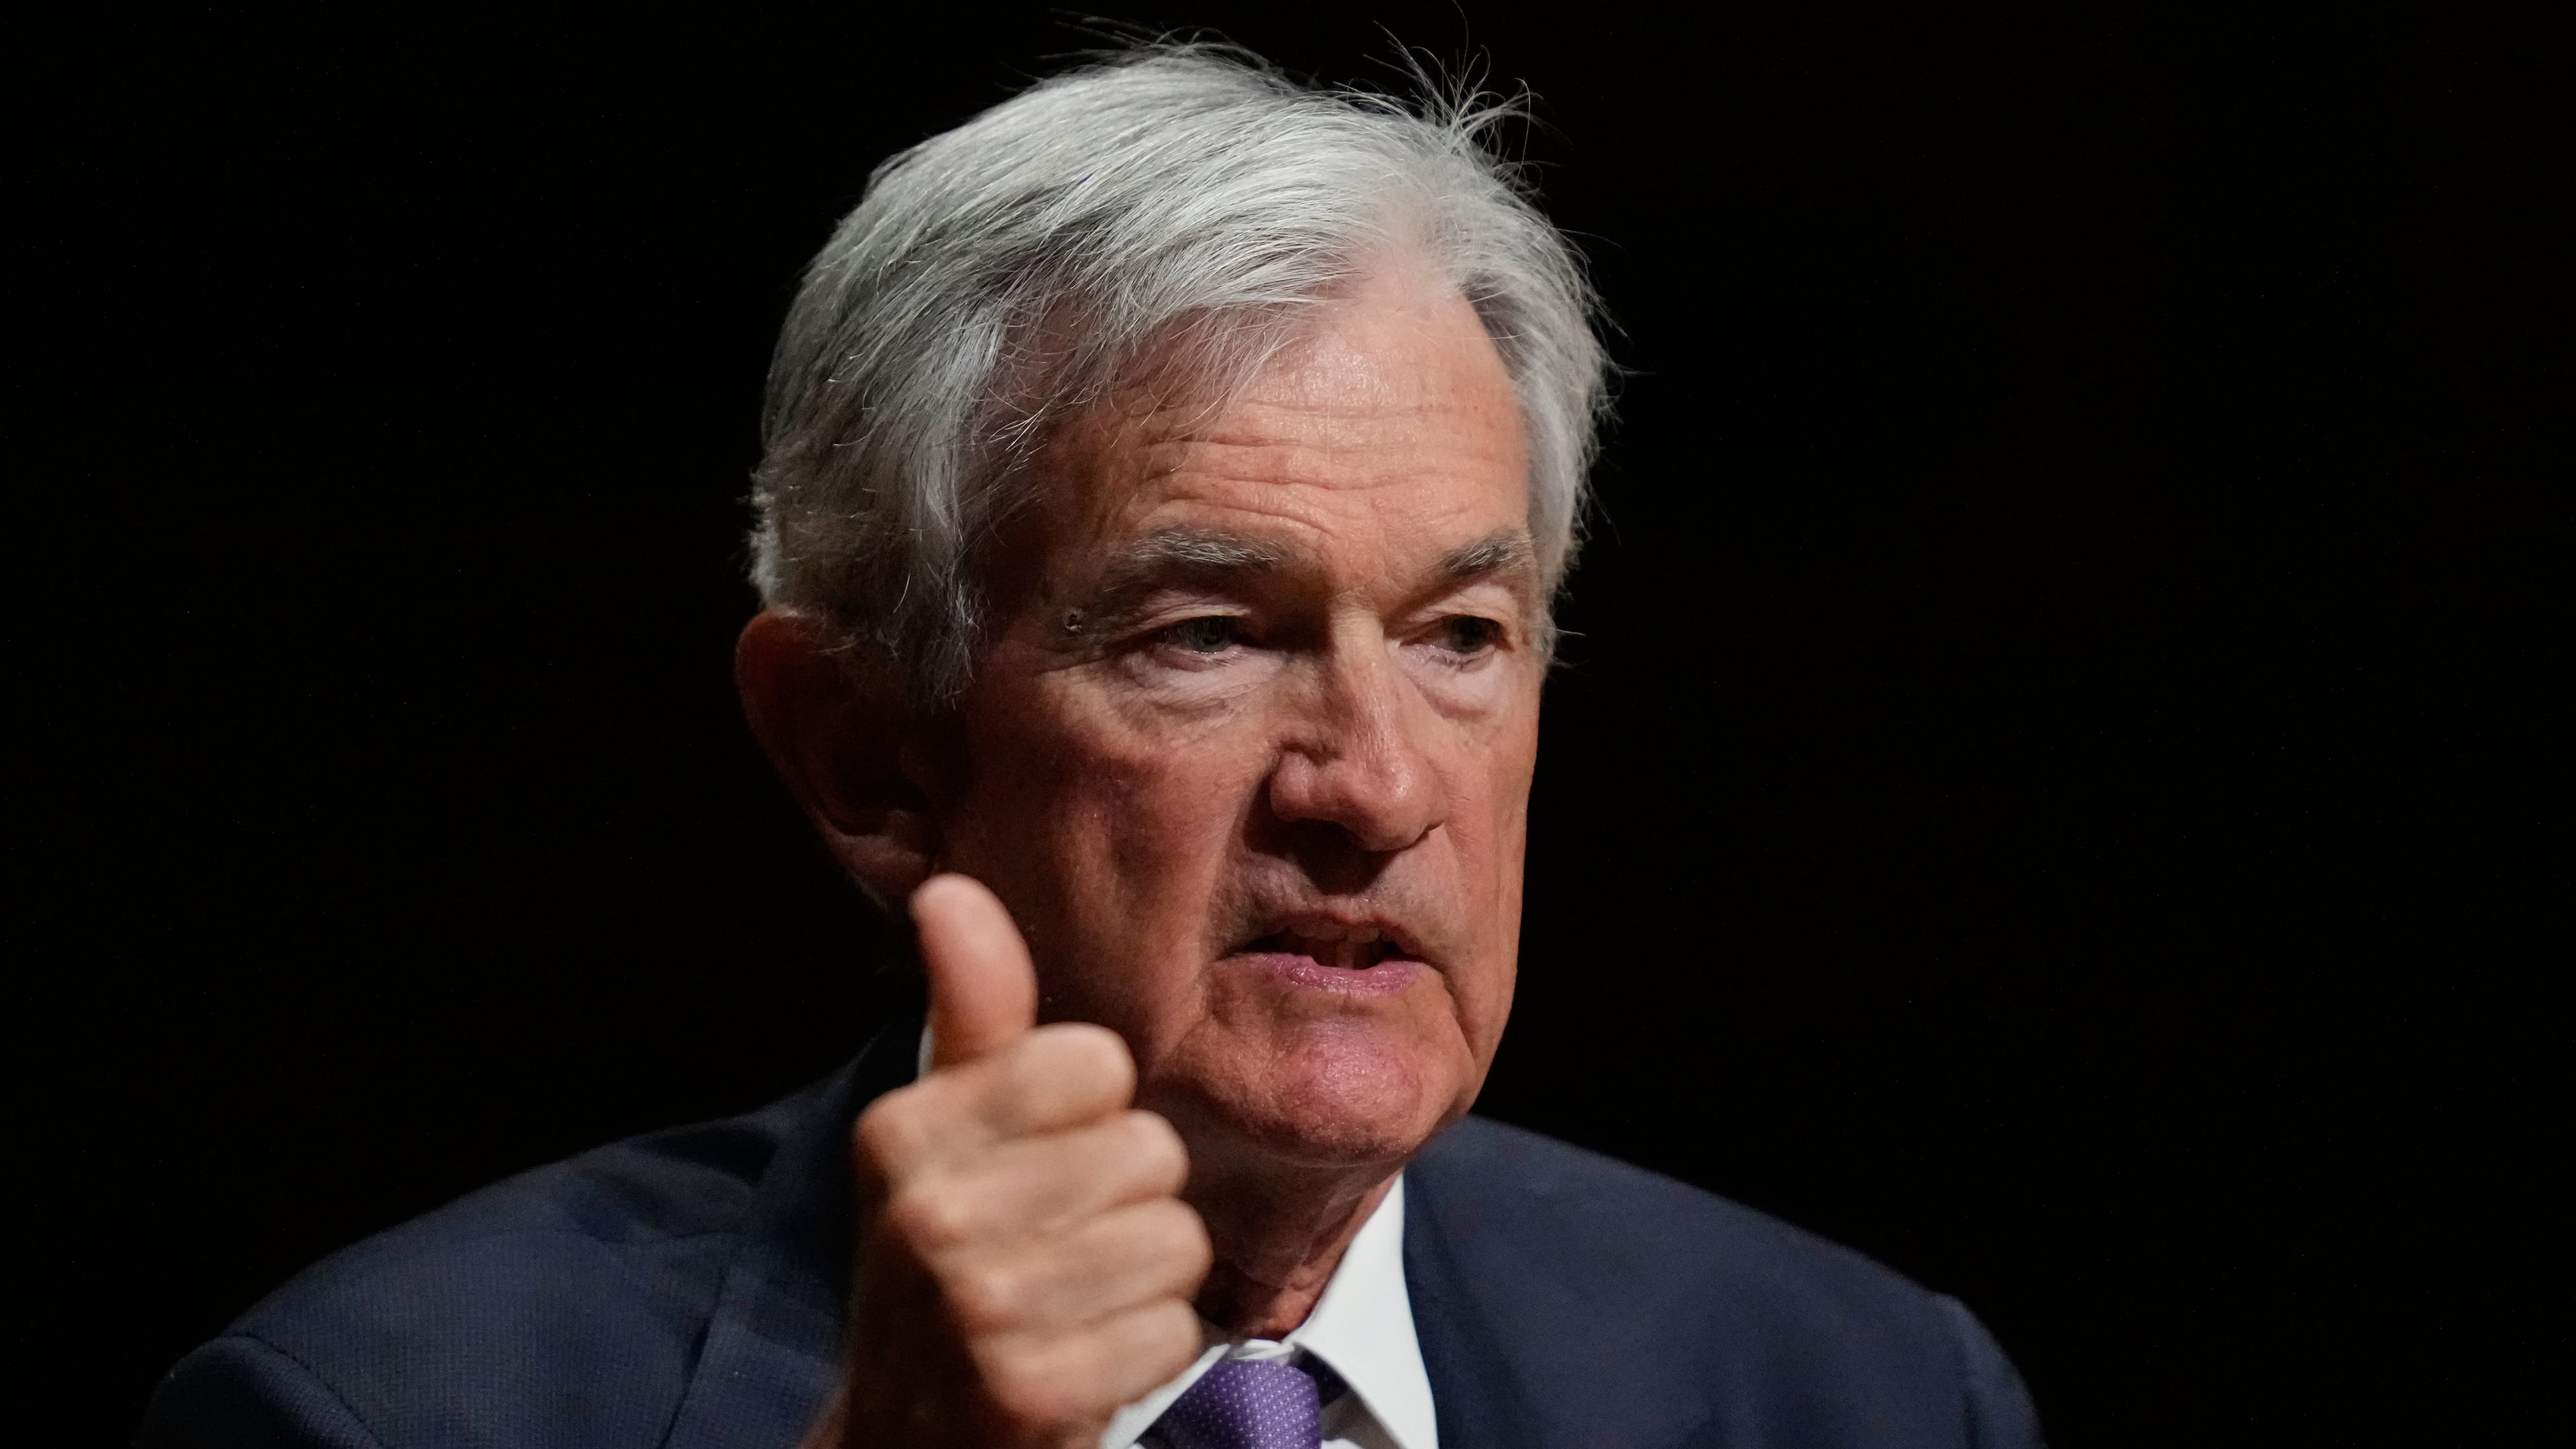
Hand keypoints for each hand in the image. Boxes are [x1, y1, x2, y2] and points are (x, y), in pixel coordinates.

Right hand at [804, 874, 1211, 1448]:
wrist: (907, 1441)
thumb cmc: (954, 1266)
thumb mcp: (946, 1136)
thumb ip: (970, 1015)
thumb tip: (950, 890)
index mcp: (903, 1132)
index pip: (1096, 1061)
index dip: (1090, 1115)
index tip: (1036, 1166)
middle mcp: (930, 1215)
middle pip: (1148, 1150)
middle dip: (1126, 1204)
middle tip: (1057, 1252)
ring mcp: (978, 1308)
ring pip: (1175, 1238)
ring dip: (1144, 1283)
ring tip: (1073, 1309)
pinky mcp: (1033, 1392)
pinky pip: (1175, 1330)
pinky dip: (1145, 1354)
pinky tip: (1083, 1366)